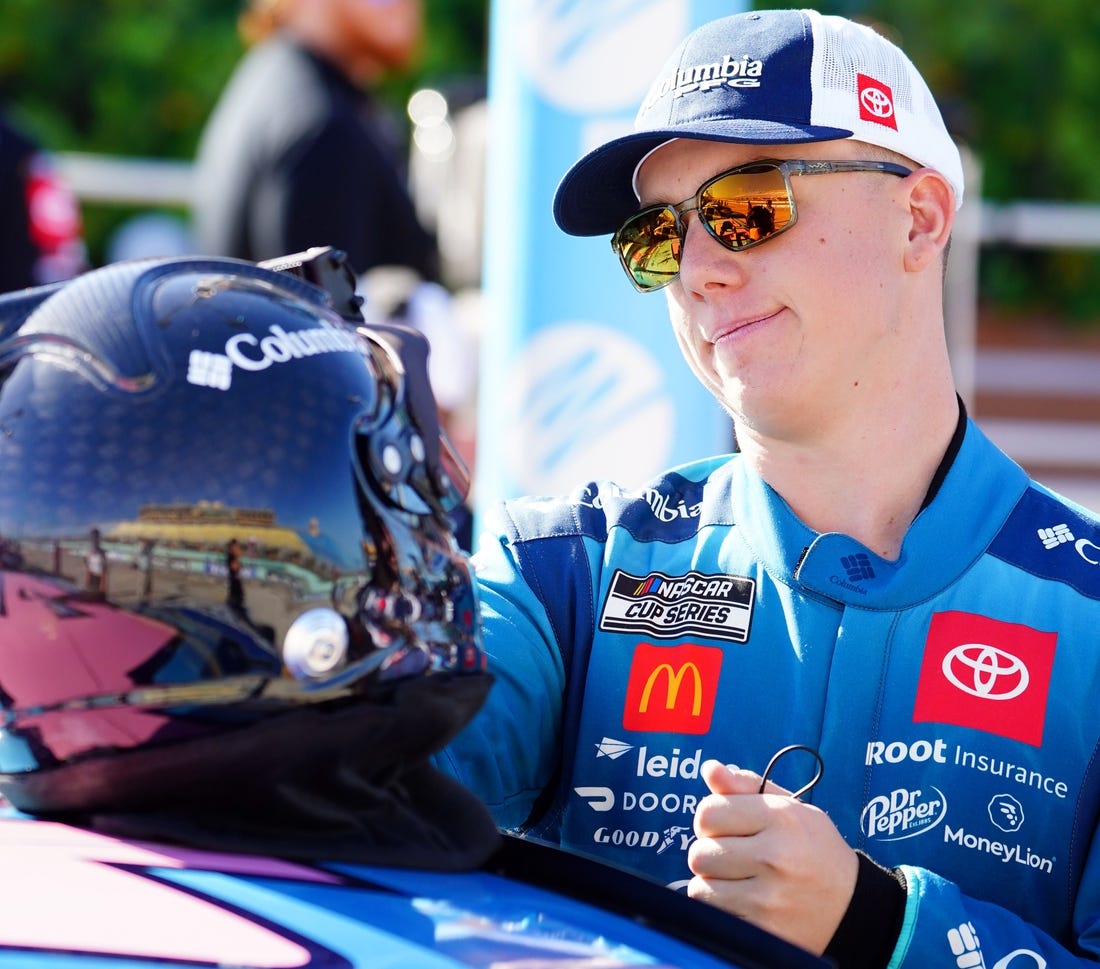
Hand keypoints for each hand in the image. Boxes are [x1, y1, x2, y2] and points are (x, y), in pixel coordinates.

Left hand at [687, 759, 857, 954]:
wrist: (851, 905)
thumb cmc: (812, 849)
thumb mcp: (790, 808)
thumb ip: (746, 786)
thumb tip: (710, 768)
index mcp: (781, 819)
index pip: (708, 813)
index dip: (710, 819)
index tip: (724, 827)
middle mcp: (775, 857)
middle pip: (700, 853)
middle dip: (710, 853)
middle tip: (733, 856)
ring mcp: (769, 898)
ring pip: (701, 886)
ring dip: (712, 883)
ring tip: (738, 879)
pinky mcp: (765, 930)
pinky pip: (713, 914)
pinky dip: (719, 908)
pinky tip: (742, 900)